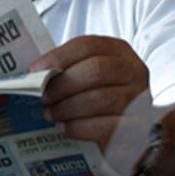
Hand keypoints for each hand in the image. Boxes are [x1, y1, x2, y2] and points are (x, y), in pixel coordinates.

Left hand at [30, 36, 152, 175]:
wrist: (130, 130)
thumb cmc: (100, 95)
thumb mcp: (87, 75)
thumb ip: (67, 69)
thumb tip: (33, 73)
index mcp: (119, 51)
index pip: (88, 45)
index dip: (59, 56)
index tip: (35, 70)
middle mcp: (135, 71)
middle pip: (95, 70)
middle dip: (62, 85)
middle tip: (42, 96)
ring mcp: (140, 99)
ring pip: (99, 99)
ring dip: (67, 107)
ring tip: (50, 113)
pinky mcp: (139, 128)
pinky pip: (105, 126)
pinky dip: (79, 127)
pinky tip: (65, 127)